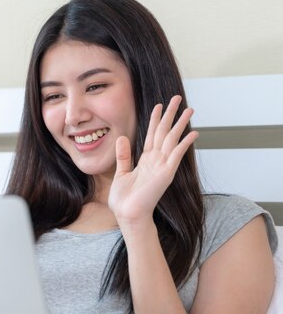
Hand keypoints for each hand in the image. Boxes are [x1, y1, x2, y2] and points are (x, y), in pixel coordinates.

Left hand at [108, 95, 198, 224]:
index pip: (152, 135)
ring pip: (173, 139)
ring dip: (180, 124)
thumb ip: (123, 156)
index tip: (159, 105)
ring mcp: (162, 166)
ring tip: (189, 109)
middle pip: (165, 132)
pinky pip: (176, 155)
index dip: (155, 119)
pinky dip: (184, 144)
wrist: (128, 214)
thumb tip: (122, 137)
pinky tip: (193, 133)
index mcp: (145, 160)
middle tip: (177, 98)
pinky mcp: (166, 174)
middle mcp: (156, 161)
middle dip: (171, 115)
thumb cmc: (124, 199)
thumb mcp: (121, 173)